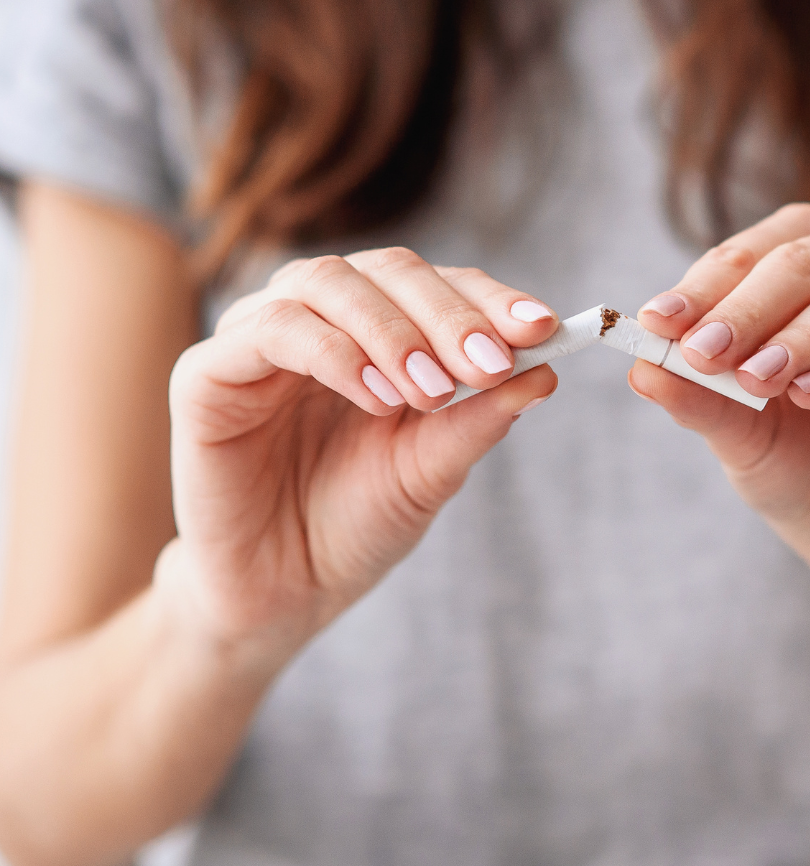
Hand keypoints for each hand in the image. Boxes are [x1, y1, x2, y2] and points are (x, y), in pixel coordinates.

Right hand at [160, 248, 557, 667]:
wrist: (282, 596)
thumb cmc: (355, 527)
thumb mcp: (430, 471)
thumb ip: (477, 419)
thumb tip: (546, 371)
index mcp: (376, 336)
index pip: (437, 286)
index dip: (488, 299)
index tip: (543, 328)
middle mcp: (320, 322)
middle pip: (386, 269)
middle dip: (447, 313)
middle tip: (489, 363)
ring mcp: (260, 340)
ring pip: (327, 282)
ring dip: (392, 331)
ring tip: (431, 391)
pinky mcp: (207, 373)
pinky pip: (270, 331)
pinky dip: (332, 352)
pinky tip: (375, 397)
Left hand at [632, 205, 809, 619]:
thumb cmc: (800, 465)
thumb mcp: (736, 432)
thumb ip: (696, 396)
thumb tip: (638, 367)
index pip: (758, 248)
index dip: (705, 284)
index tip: (655, 323)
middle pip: (809, 255)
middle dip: (747, 306)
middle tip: (702, 352)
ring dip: (803, 333)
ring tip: (757, 380)